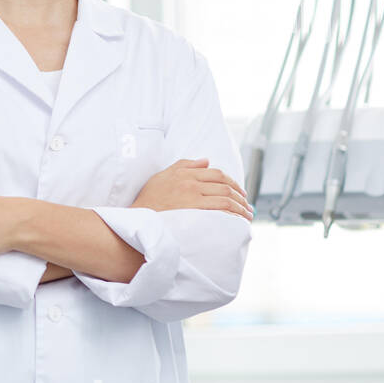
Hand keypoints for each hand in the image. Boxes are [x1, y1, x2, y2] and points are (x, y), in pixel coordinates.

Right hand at [131, 158, 252, 220]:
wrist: (136, 218)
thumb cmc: (147, 200)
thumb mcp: (162, 176)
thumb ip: (184, 165)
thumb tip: (206, 161)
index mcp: (185, 173)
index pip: (217, 174)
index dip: (233, 182)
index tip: (239, 192)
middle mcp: (190, 183)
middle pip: (225, 186)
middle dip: (241, 196)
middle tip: (247, 206)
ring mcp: (192, 197)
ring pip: (226, 198)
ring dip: (241, 207)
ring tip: (246, 216)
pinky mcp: (194, 212)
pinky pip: (221, 210)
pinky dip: (233, 214)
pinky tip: (238, 221)